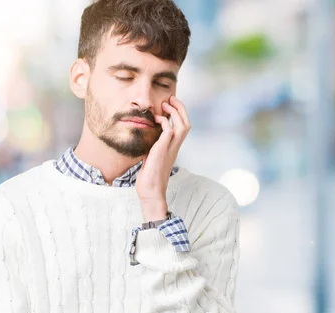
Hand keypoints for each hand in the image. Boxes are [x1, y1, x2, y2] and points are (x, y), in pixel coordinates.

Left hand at [136, 96, 190, 220]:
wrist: (150, 192)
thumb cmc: (149, 178)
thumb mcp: (151, 157)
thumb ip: (153, 147)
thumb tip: (147, 138)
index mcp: (174, 148)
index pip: (184, 127)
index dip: (180, 114)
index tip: (170, 104)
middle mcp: (175, 148)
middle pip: (187, 123)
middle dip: (181, 108)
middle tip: (171, 99)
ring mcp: (170, 149)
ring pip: (183, 126)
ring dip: (175, 112)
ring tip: (165, 104)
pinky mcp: (162, 151)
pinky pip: (169, 131)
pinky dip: (164, 122)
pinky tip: (156, 119)